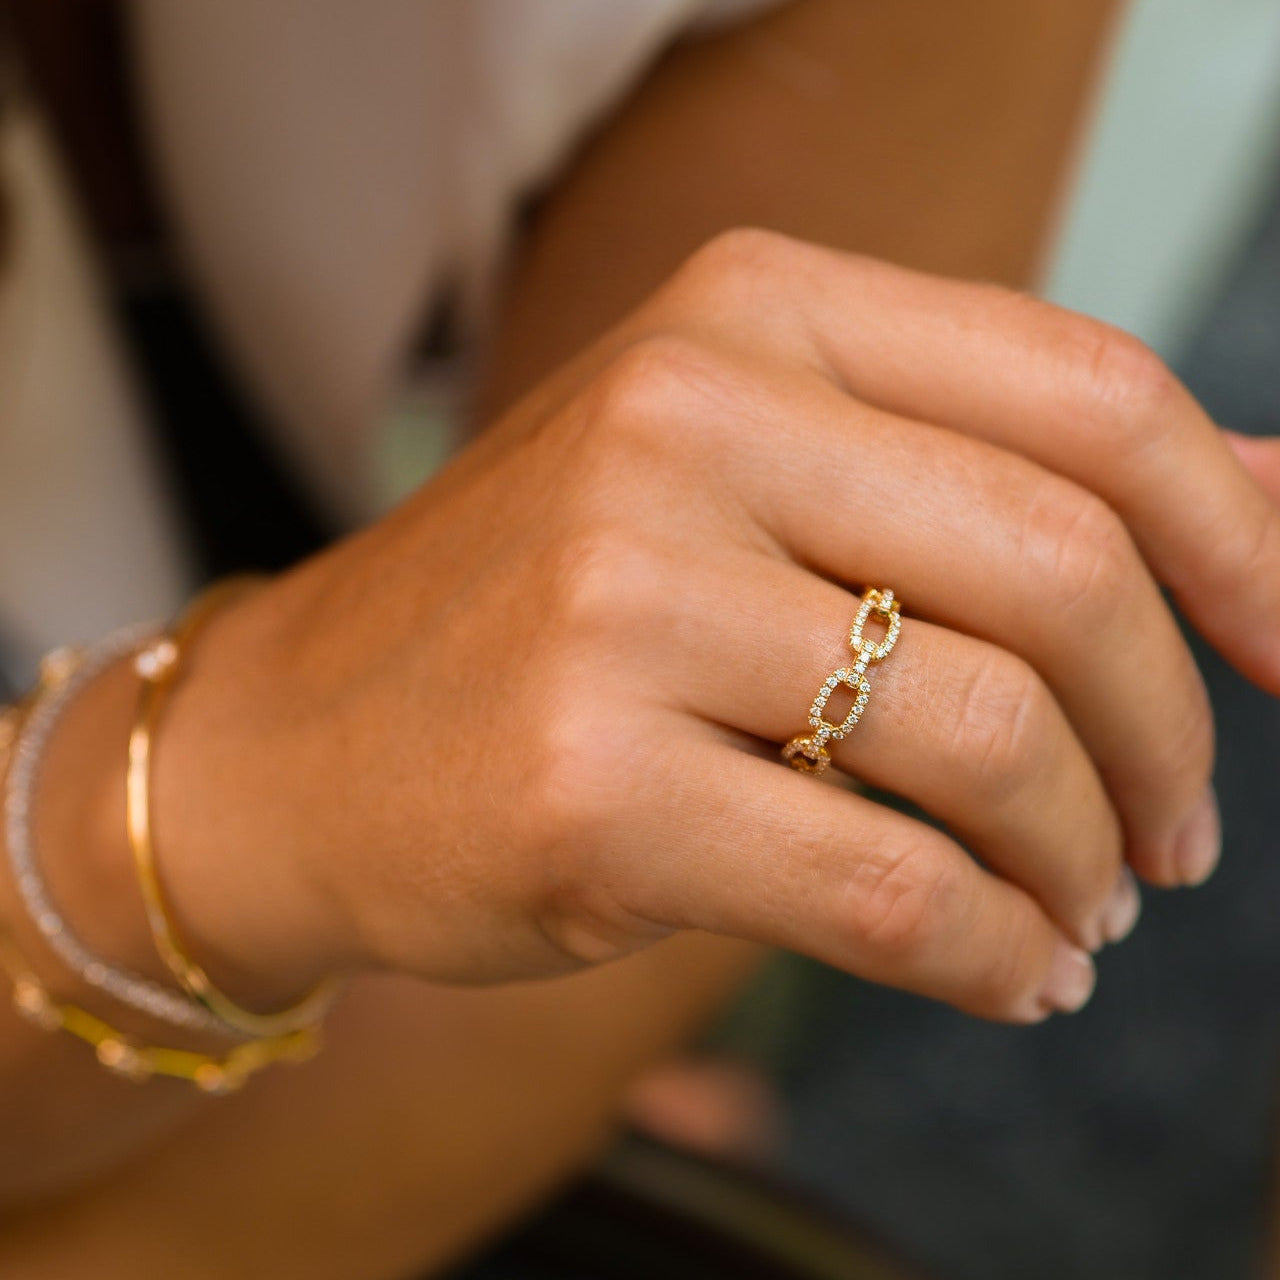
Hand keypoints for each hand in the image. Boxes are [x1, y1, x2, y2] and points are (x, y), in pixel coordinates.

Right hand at [166, 230, 1279, 1022]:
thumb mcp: (750, 476)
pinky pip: (886, 885)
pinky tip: (1006, 971)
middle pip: (1065, 570)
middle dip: (1170, 732)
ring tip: (1084, 908)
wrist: (300, 741)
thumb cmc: (543, 607)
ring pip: (990, 739)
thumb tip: (1268, 497)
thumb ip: (986, 470)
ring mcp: (621, 602)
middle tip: (1177, 834)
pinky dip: (990, 951)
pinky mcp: (586, 787)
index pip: (1084, 394)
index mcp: (744, 316)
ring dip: (1084, 856)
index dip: (1238, 531)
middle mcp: (682, 424)